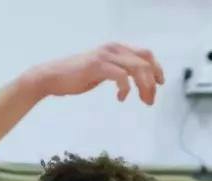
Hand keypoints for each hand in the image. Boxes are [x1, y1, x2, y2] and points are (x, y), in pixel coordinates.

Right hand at [24, 43, 163, 103]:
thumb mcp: (102, 70)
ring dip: (144, 87)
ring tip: (142, 101)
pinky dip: (125, 88)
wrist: (52, 77)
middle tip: (150, 100)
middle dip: (152, 81)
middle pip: (145, 61)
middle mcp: (113, 48)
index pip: (145, 54)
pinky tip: (121, 98)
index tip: (159, 84)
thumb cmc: (76, 76)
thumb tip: (134, 79)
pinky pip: (121, 76)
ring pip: (137, 68)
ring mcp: (105, 56)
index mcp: (116, 48)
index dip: (156, 69)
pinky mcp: (98, 66)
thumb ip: (118, 70)